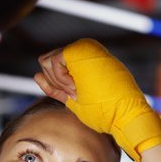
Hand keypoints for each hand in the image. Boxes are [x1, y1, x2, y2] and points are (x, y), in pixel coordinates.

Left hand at [34, 39, 160, 161]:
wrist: (125, 113)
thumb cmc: (106, 111)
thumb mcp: (75, 99)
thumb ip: (57, 87)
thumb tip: (35, 75)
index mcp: (86, 61)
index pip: (54, 67)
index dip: (58, 85)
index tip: (76, 96)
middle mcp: (84, 50)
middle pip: (47, 62)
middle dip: (56, 82)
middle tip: (76, 94)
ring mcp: (83, 48)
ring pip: (46, 61)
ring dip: (58, 81)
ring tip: (78, 91)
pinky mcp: (79, 49)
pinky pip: (53, 62)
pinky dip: (60, 80)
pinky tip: (76, 88)